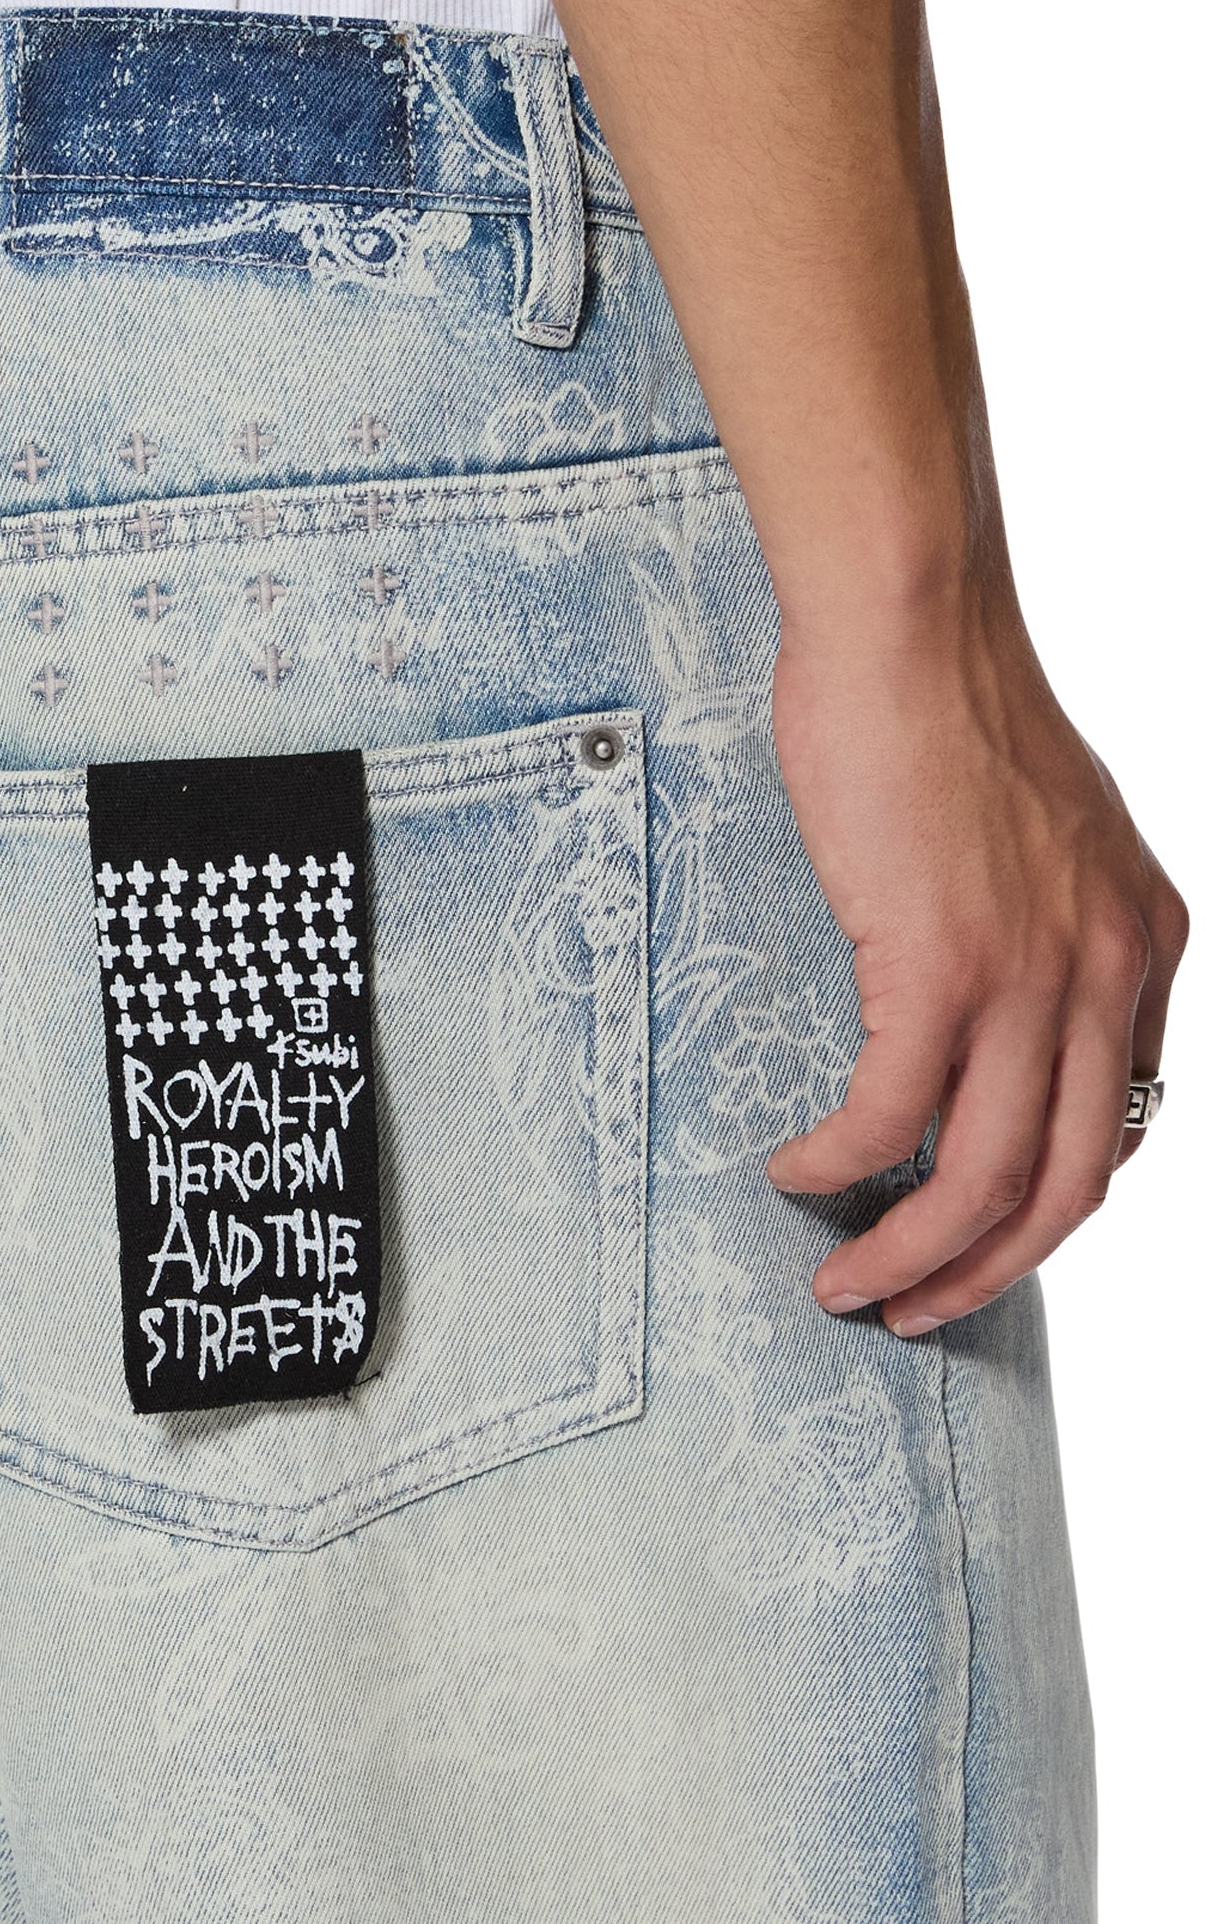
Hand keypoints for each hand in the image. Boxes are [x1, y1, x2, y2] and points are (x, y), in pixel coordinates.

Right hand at [765, 579, 1186, 1333]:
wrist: (911, 626)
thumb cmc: (950, 710)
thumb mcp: (1047, 835)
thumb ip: (1048, 928)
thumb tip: (989, 1000)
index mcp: (1142, 943)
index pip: (1119, 1122)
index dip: (1046, 1202)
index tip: (977, 1233)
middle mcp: (1108, 971)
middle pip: (1069, 1187)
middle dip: (988, 1274)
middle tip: (913, 1311)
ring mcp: (1031, 973)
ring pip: (985, 1178)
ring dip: (911, 1256)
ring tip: (846, 1287)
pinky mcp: (939, 961)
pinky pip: (887, 1114)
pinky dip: (839, 1163)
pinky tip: (794, 1170)